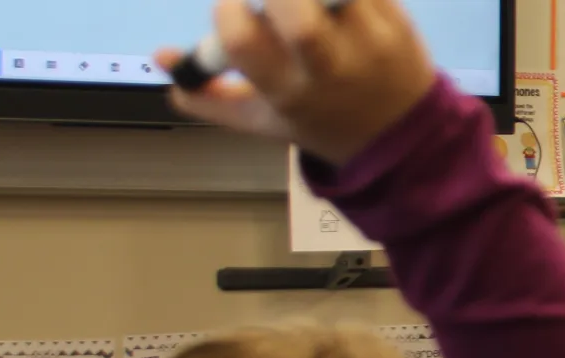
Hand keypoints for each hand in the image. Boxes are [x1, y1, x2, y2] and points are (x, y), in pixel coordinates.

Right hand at [153, 0, 435, 166]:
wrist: (403, 138)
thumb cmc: (323, 121)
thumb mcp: (265, 119)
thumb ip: (211, 96)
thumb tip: (160, 59)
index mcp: (288, 93)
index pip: (243, 39)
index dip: (229, 13)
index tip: (234, 9)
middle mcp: (328, 67)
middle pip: (292, 6)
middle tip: (275, 1)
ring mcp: (367, 39)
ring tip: (306, 1)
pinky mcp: (395, 16)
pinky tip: (327, 0)